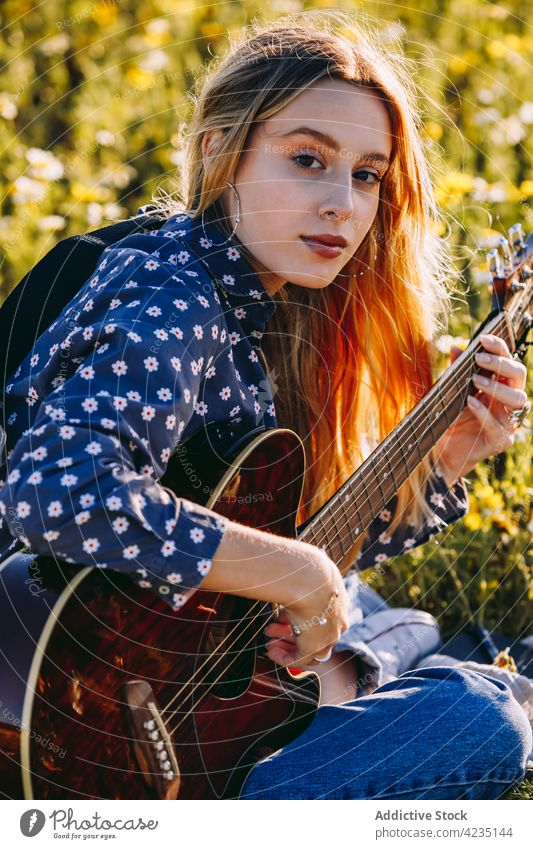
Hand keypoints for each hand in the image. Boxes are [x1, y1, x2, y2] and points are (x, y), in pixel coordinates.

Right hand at [263, 554, 348, 667]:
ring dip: (285, 645)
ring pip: (307, 647)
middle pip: (314, 635)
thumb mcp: (306, 574)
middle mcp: (337, 621)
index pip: (323, 618)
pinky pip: (300, 659)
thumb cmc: (304, 570)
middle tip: (271, 632)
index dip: (302, 618)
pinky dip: (285, 657)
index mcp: (338, 601)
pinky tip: (271, 651)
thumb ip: (300, 578)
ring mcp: (328, 635)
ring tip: (268, 640)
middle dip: (289, 634)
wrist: (310, 579)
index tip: (282, 618)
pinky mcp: (317, 646)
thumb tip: (286, 569)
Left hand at [435, 334, 527, 485]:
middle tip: (479, 359)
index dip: (500, 348)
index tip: (483, 339)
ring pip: (519, 400)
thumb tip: (455, 347)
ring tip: (475, 381)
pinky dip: (484, 412)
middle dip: (502, 364)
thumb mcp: (448, 391)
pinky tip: (470, 402)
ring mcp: (507, 421)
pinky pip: (498, 425)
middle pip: (519, 376)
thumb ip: (455, 371)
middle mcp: (507, 401)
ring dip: (498, 388)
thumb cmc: (447, 418)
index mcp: (499, 385)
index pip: (508, 361)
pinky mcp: (500, 441)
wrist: (439, 450)